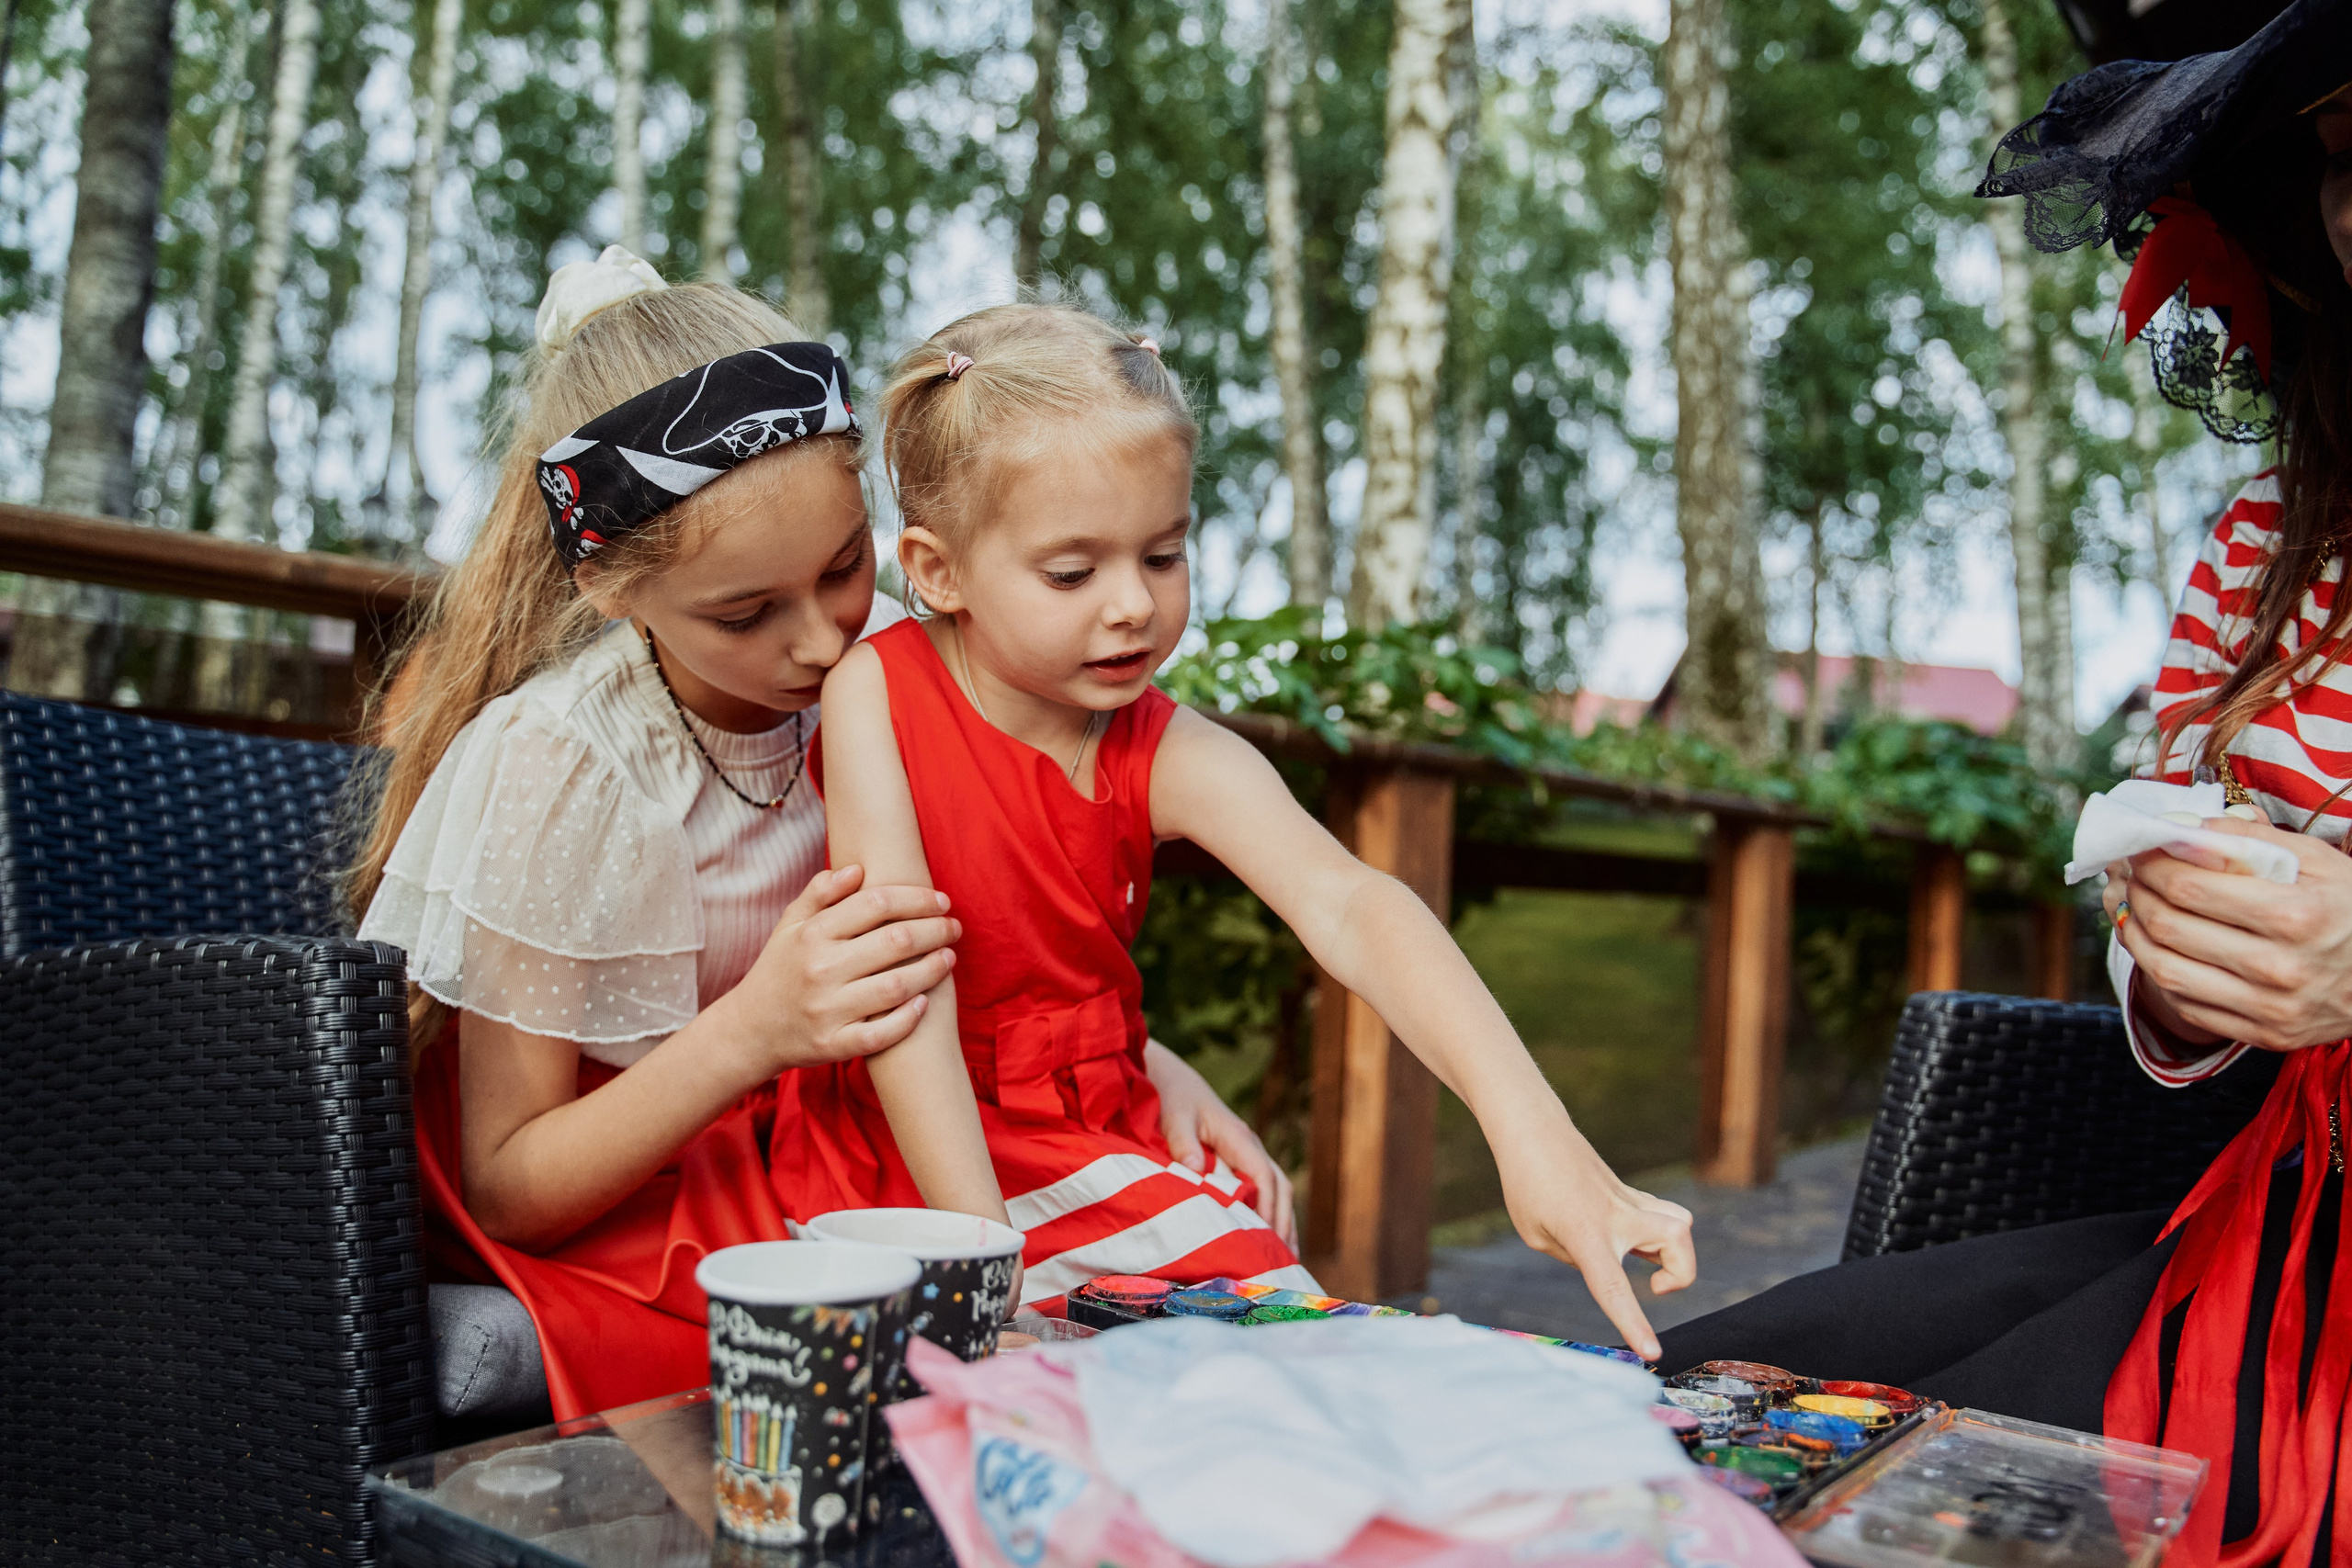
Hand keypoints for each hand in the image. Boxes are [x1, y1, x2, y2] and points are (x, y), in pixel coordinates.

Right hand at [725, 864, 960, 1073]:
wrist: (750, 1030)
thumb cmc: (780, 969)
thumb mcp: (790, 924)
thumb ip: (820, 893)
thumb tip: (857, 868)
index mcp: (812, 934)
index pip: (877, 903)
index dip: (917, 898)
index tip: (941, 900)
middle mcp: (821, 969)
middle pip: (896, 941)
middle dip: (935, 930)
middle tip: (955, 927)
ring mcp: (828, 1010)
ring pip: (897, 986)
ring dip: (932, 970)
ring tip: (950, 957)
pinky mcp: (834, 1044)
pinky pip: (882, 1033)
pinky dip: (909, 1017)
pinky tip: (925, 1002)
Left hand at [1143, 1040, 1297, 1248]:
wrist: (1171, 1079)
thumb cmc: (1172, 1097)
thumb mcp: (1174, 1117)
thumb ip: (1183, 1143)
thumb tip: (1196, 1171)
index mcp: (1238, 1136)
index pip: (1263, 1176)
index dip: (1267, 1208)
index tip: (1264, 1237)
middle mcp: (1249, 1145)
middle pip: (1280, 1186)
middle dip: (1284, 1222)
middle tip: (1285, 1260)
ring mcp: (1247, 1153)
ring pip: (1277, 1189)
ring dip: (1284, 1221)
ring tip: (1287, 1259)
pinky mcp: (1239, 1161)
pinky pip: (1264, 1189)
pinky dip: (1271, 1213)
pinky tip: (1269, 1237)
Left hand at [1494, 1119, 1695, 1362]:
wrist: (1533, 1128)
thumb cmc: (1527, 1183)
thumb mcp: (1537, 1235)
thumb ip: (1575, 1258)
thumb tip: (1606, 1265)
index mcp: (1586, 1234)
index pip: (1615, 1288)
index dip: (1634, 1324)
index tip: (1652, 1353)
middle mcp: (1617, 1216)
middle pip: (1678, 1241)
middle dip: (1680, 1274)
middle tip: (1653, 1285)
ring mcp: (1628, 1200)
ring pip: (1680, 1222)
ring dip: (1674, 1251)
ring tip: (1641, 1258)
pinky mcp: (1630, 1192)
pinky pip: (1662, 1216)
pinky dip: (1657, 1235)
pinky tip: (1626, 1237)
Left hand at [2105, 817, 2351, 1050]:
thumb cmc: (2351, 908)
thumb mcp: (2319, 861)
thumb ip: (2250, 838)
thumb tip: (2183, 826)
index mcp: (2295, 915)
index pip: (2189, 887)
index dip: (2151, 865)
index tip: (2140, 849)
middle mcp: (2280, 968)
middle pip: (2171, 927)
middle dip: (2137, 894)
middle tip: (2130, 875)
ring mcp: (2271, 1008)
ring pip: (2167, 972)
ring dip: (2135, 935)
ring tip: (2131, 908)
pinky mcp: (2266, 1035)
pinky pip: (2188, 1006)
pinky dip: (2159, 973)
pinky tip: (2156, 947)